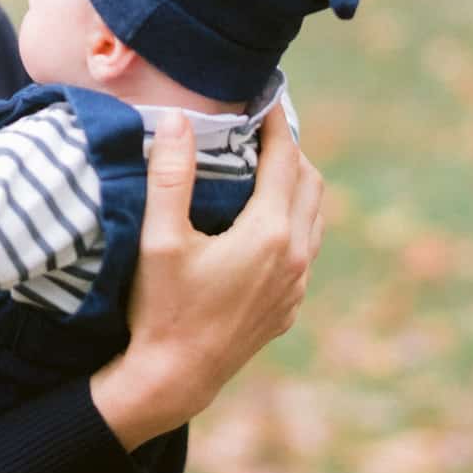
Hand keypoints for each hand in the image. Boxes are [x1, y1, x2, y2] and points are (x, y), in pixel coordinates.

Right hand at [90, 105, 323, 449]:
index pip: (285, 158)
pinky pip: (305, 248)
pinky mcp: (288, 306)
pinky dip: (293, 220)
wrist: (175, 379)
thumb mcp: (158, 240)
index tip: (263, 93)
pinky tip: (261, 221)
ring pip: (314, 216)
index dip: (275, 121)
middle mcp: (295, 256)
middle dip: (289, 148)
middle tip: (260, 126)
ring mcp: (296, 285)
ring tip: (263, 165)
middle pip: (310, 182)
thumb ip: (170, 176)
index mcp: (270, 233)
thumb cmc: (162, 308)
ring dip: (296, 184)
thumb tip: (177, 119)